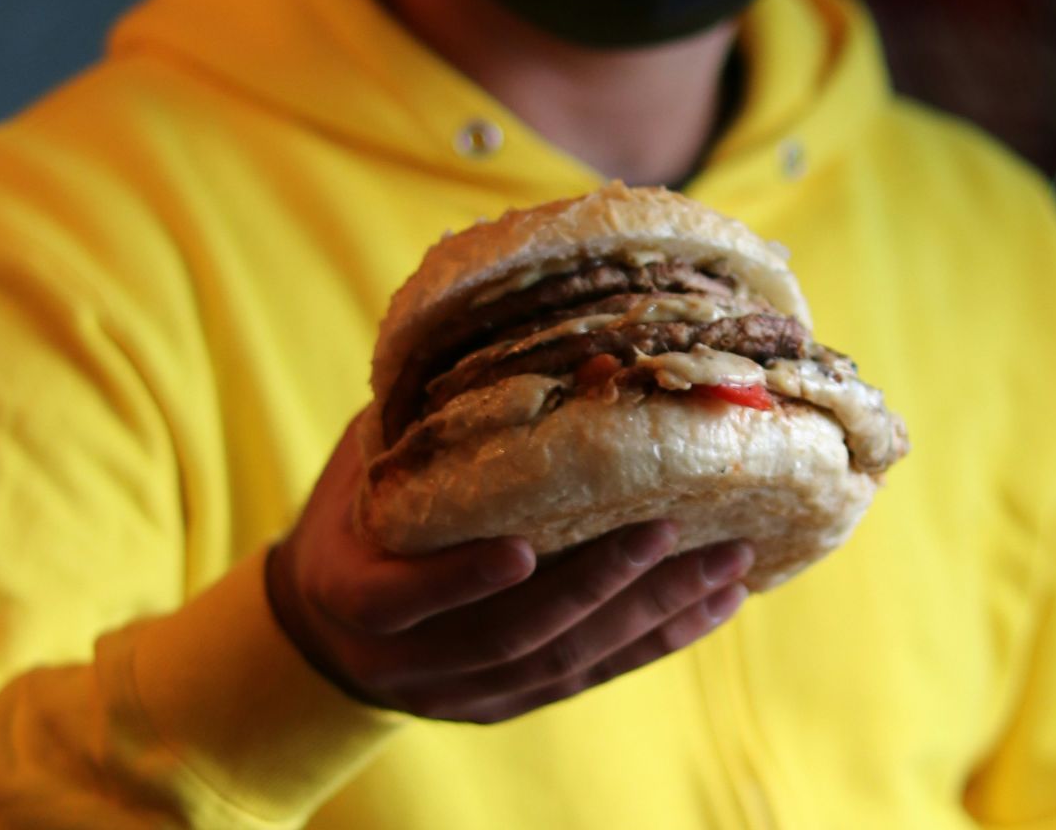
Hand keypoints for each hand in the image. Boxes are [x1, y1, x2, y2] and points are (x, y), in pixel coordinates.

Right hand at [266, 411, 753, 724]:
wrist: (330, 629)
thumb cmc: (356, 515)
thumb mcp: (363, 464)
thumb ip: (423, 428)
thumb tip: (536, 351)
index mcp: (353, 594)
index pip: (399, 599)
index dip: (460, 579)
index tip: (522, 547)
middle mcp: (407, 661)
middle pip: (512, 636)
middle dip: (597, 585)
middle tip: (668, 528)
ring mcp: (464, 694)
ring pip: (566, 663)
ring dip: (651, 613)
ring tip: (725, 562)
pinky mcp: (512, 704)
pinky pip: (594, 677)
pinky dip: (660, 640)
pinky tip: (717, 603)